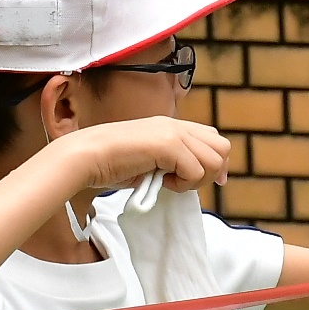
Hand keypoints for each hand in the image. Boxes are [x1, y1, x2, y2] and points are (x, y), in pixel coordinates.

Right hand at [53, 115, 229, 196]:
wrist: (86, 157)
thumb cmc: (112, 163)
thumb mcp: (151, 159)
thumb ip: (174, 162)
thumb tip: (202, 176)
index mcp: (172, 126)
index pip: (214, 139)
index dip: (216, 163)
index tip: (203, 181)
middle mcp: (176, 125)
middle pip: (222, 148)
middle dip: (210, 172)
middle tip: (183, 182)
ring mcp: (173, 133)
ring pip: (214, 161)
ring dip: (196, 179)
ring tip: (170, 181)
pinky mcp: (167, 145)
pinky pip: (195, 171)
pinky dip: (182, 184)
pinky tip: (162, 181)